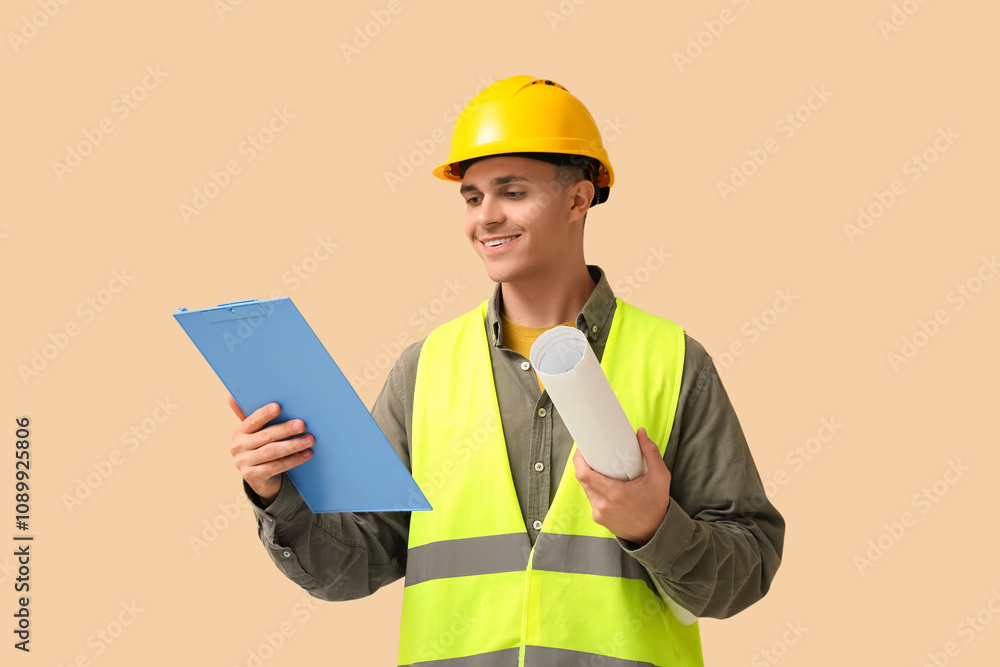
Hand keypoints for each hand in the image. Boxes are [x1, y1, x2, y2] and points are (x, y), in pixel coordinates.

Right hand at [228, 396, 313, 506]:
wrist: (260, 478)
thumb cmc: (262, 448)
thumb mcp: (256, 433)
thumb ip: (254, 417)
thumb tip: (232, 395)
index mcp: (239, 432)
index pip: (252, 420)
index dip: (264, 414)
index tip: (278, 407)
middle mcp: (238, 447)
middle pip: (265, 436)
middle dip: (285, 429)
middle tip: (302, 425)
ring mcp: (243, 463)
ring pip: (272, 452)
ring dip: (293, 445)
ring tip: (309, 440)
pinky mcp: (252, 477)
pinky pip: (276, 466)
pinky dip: (293, 460)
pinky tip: (306, 454)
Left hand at [573, 427, 671, 545]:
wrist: (655, 534)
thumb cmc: (657, 505)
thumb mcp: (660, 477)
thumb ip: (651, 453)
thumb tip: (640, 432)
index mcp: (614, 494)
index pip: (584, 474)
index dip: (579, 459)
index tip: (584, 447)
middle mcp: (603, 505)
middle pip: (583, 479)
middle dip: (585, 464)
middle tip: (594, 452)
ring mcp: (599, 513)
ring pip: (586, 489)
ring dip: (589, 476)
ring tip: (599, 465)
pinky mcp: (599, 518)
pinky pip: (592, 498)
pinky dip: (595, 488)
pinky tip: (604, 481)